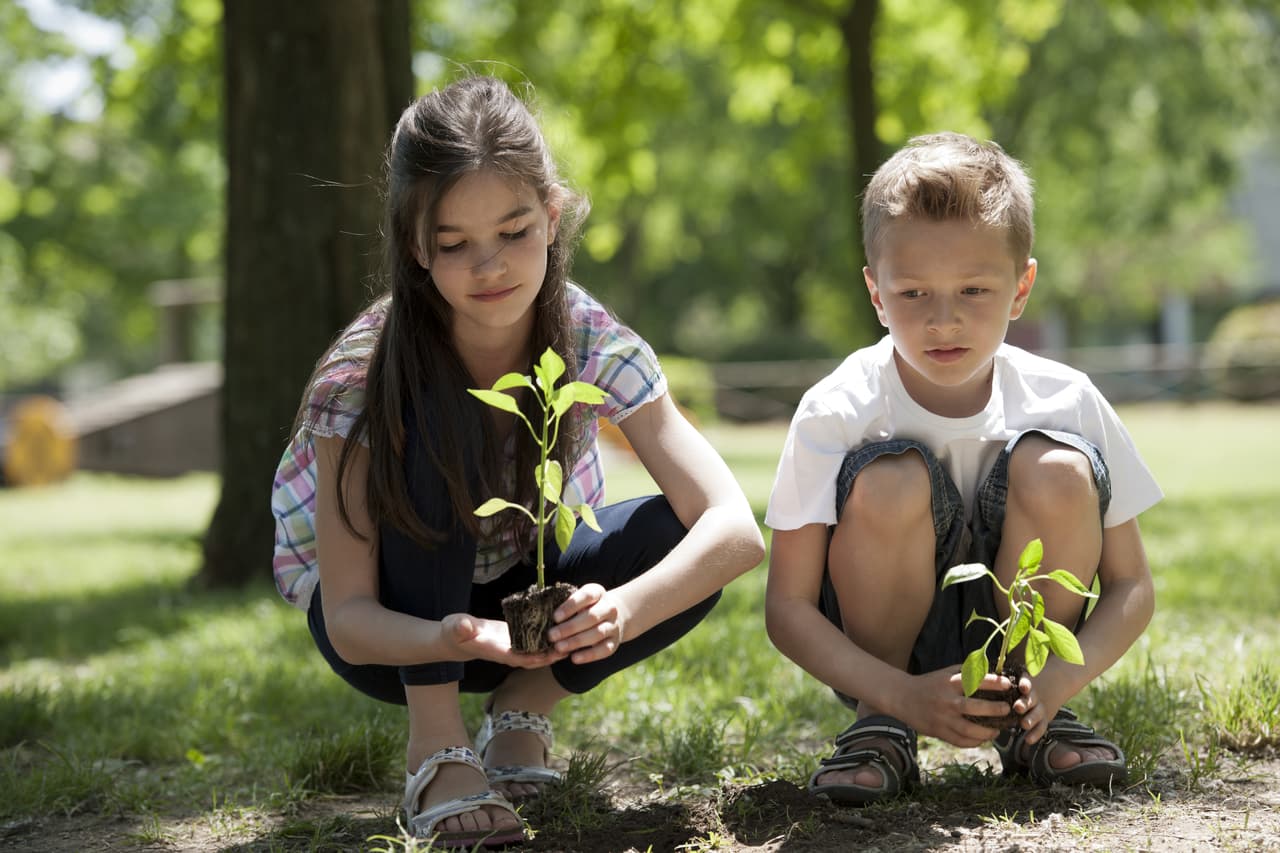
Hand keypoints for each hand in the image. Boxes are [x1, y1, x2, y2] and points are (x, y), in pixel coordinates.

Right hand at [440, 613, 564, 667]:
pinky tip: (559, 625)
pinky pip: (533, 639)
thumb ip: (460, 628)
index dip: (533, 657)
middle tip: (569, 647)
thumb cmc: (453, 632)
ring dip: (552, 647)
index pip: (517, 657)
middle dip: (550, 655)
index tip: (549, 654)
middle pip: (532, 657)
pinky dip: (545, 635)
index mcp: (495, 651)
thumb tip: (465, 626)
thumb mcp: (454, 628)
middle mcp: (507, 651)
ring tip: (572, 639)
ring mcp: (511, 645)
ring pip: (536, 649)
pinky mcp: (514, 637)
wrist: (455, 637)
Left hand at [547, 583, 629, 663]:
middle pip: (591, 617)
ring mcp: (614, 626)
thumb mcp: (579, 599)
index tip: (555, 617)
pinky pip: (604, 650)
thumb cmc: (587, 607)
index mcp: (598, 593)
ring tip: (558, 647)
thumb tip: (543, 615)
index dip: (570, 606)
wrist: (614, 615)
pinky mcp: (614, 642)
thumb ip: (566, 604)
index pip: (586, 596)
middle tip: (551, 636)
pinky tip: (574, 658)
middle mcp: (609, 608)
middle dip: (569, 627)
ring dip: (576, 641)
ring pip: (597, 633)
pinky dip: (589, 655)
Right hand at [895, 667, 1016, 747]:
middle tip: (1007, 709)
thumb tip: (993, 674)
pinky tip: (982, 738)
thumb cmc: (930, 683)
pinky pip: (961, 741)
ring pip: (969, 730)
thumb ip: (967, 673)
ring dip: (987, 732)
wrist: (902, 697)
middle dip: (995, 710)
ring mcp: (942, 718)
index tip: (1008, 684)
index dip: (994, 683)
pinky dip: (974, 742)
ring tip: (998, 730)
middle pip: (974, 708)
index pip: (976, 681)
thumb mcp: (946, 673)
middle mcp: (946, 701)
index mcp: (949, 683)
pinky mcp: (938, 732)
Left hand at [1010, 673, 1062, 746]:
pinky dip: (1035, 734)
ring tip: (1024, 725)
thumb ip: (1003, 679)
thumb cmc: (1020, 686)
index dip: (1025, 684)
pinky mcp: (1043, 720)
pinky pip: (1041, 727)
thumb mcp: (1015, 679)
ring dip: (1031, 719)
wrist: (1050, 687)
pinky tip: (1028, 740)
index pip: (1027, 683)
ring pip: (1036, 714)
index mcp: (1025, 685)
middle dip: (1024, 703)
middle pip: (1031, 699)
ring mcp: (1039, 708)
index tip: (1022, 687)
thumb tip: (981, 673)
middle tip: (1018, 707)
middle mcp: (1033, 696)